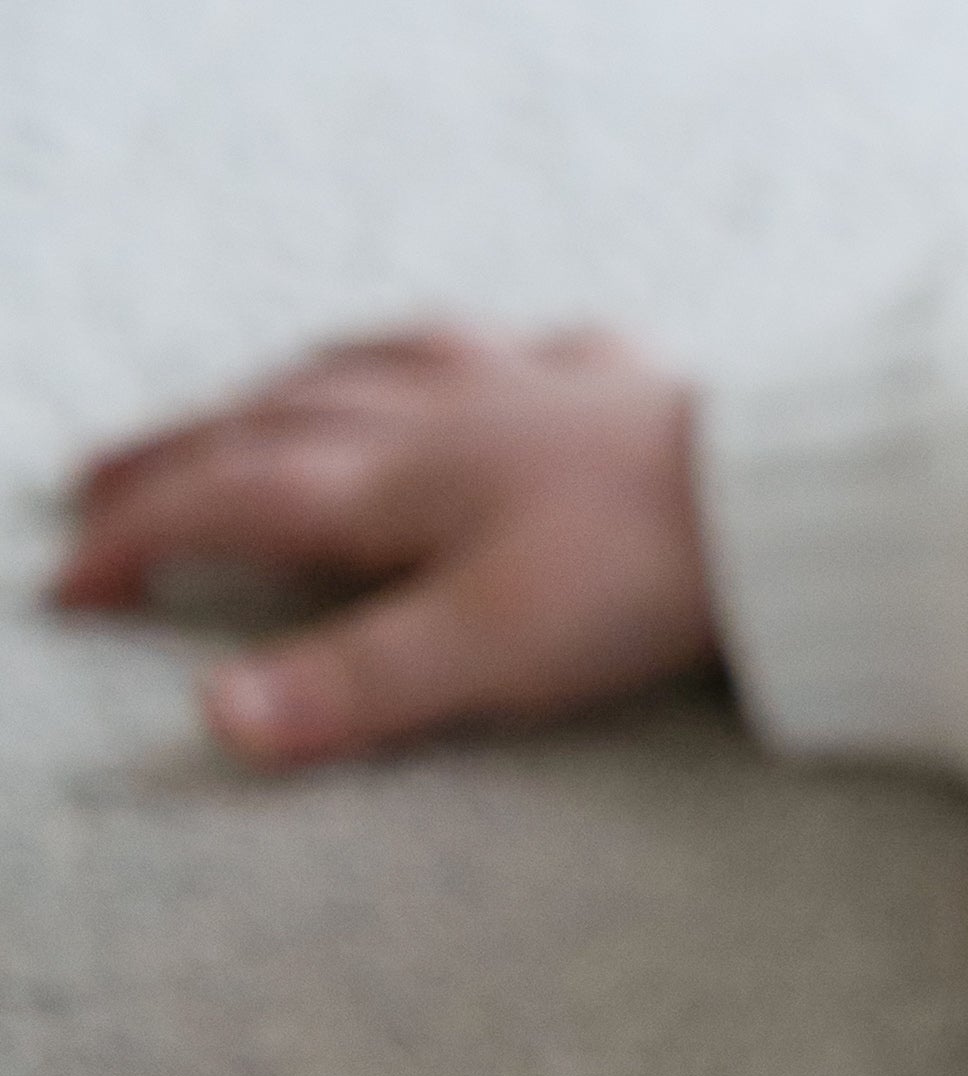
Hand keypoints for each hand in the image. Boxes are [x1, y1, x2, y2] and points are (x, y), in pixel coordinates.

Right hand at [50, 324, 716, 767]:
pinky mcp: (604, 384)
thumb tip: (218, 722)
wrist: (788, 502)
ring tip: (244, 406)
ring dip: (283, 390)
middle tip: (97, 481)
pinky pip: (491, 353)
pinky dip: (434, 358)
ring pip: (362, 371)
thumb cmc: (640, 577)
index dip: (142, 540)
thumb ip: (354, 688)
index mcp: (392, 481)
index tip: (71, 584)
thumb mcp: (486, 652)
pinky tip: (453, 359)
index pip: (229, 501)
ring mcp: (518, 389)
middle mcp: (435, 415)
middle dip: (175, 456)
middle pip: (270, 424)